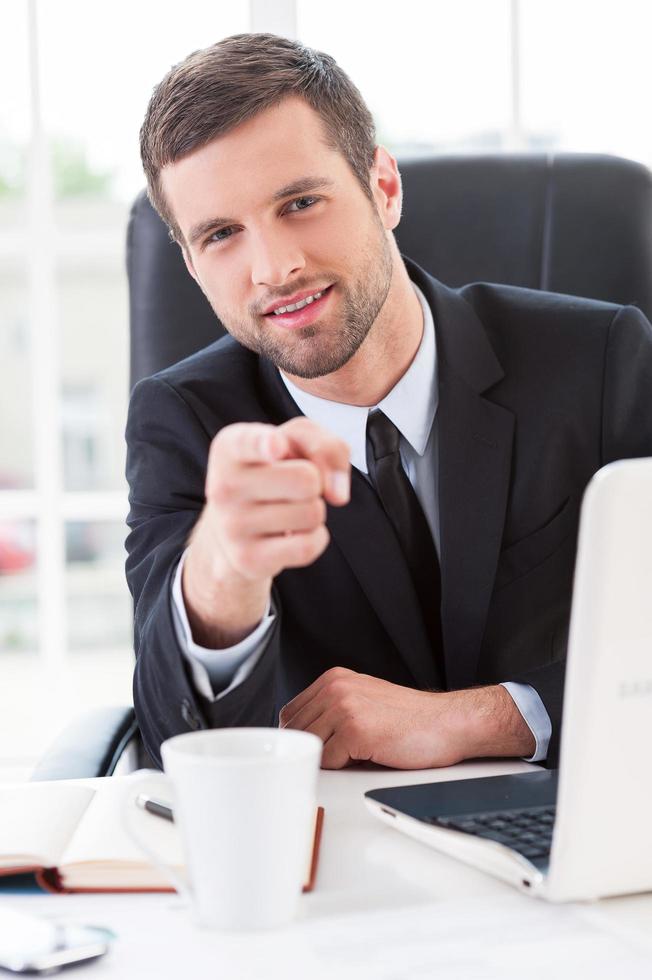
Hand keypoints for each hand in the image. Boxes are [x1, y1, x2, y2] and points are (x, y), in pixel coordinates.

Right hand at [183, 418, 349, 646]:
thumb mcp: (295, 443)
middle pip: (307, 479)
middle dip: (315, 484)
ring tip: (286, 510)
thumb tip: (338, 494)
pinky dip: (314, 538)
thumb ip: (325, 446)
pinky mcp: (248, 559)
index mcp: (230, 447)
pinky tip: (291, 534)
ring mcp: (233, 525)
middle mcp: (224, 485)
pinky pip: (309, 546)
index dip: (267, 442)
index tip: (277, 446)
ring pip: (312, 513)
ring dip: (313, 511)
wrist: (231, 528)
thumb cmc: (270, 475)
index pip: (250, 442)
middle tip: (293, 488)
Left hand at [279, 668, 535, 768]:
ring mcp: (344, 707)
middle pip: (295, 730)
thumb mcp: (363, 701)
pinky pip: (328, 761)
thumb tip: (302, 739)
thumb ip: (331, 711)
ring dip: (327, 759)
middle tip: (336, 759)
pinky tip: (365, 759)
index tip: (314, 750)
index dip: (301, 737)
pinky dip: (342, 768)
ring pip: (309, 746)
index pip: (291, 714)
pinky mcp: (355, 730)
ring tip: (353, 758)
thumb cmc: (411, 720)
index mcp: (334, 679)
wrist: (448, 723)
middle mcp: (335, 687)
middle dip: (311, 749)